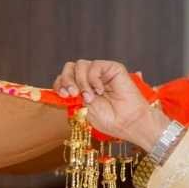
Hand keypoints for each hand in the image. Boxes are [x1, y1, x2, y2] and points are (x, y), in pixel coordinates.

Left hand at [52, 58, 167, 152]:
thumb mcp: (84, 110)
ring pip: (80, 65)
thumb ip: (74, 97)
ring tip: (90, 97)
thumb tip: (63, 87)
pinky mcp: (112, 68)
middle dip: (67, 80)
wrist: (128, 122)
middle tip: (72, 94)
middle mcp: (90, 79)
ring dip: (82, 82)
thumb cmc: (109, 120)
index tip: (63, 95)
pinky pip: (95, 66)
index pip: (64, 79)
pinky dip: (94, 79)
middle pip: (70, 67)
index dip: (60, 84)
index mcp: (81, 89)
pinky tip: (100, 90)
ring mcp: (101, 73)